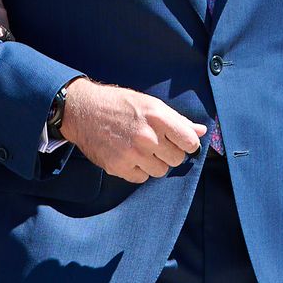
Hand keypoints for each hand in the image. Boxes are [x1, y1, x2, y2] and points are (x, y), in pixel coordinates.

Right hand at [61, 77, 206, 181]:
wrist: (82, 110)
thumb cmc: (118, 104)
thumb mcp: (150, 104)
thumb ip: (177, 120)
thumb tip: (201, 131)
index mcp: (158, 117)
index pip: (190, 142)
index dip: (187, 143)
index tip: (180, 142)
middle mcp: (147, 137)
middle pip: (176, 159)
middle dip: (169, 153)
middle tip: (155, 143)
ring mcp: (132, 154)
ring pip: (160, 171)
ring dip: (154, 163)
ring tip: (141, 149)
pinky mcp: (118, 167)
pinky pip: (141, 178)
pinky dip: (138, 170)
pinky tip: (129, 156)